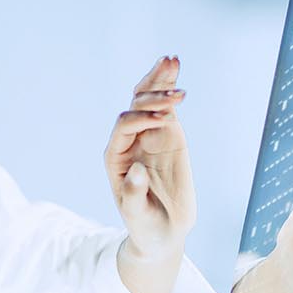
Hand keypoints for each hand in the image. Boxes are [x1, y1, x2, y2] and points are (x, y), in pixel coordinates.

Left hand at [105, 56, 196, 292]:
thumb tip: (135, 170)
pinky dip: (170, 90)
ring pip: (149, 100)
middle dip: (152, 92)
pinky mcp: (169, 137)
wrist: (161, 232)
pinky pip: (167, 108)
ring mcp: (149, 136)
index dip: (141, 119)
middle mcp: (129, 141)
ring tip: (173, 61)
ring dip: (160, 81)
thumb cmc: (144, 225)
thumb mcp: (136, 214)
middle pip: (135, 106)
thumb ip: (133, 194)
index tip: (162, 121)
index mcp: (115, 156)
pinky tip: (176, 71)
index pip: (124, 126)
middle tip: (172, 81)